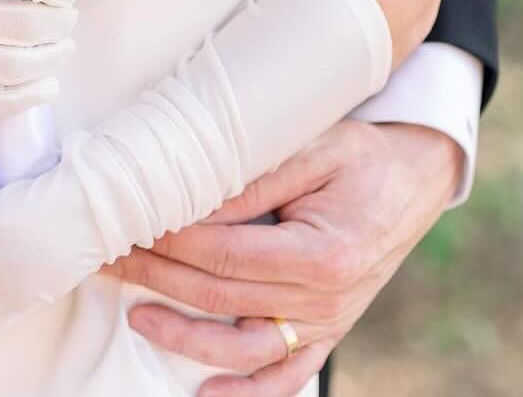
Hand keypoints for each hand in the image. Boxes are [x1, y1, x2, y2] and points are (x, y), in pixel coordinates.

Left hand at [115, 120, 463, 394]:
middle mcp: (324, 299)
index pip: (224, 254)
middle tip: (108, 260)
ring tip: (137, 316)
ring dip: (185, 338)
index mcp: (320, 253)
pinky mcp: (328, 333)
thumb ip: (255, 181)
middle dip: (156, 278)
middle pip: (222, 296)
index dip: (171, 243)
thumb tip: (195, 197)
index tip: (128, 225)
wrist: (415, 181)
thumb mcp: (315, 150)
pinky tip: (205, 391)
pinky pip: (285, 376)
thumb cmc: (363, 158)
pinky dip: (246, 392)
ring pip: (244, 348)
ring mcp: (327, 323)